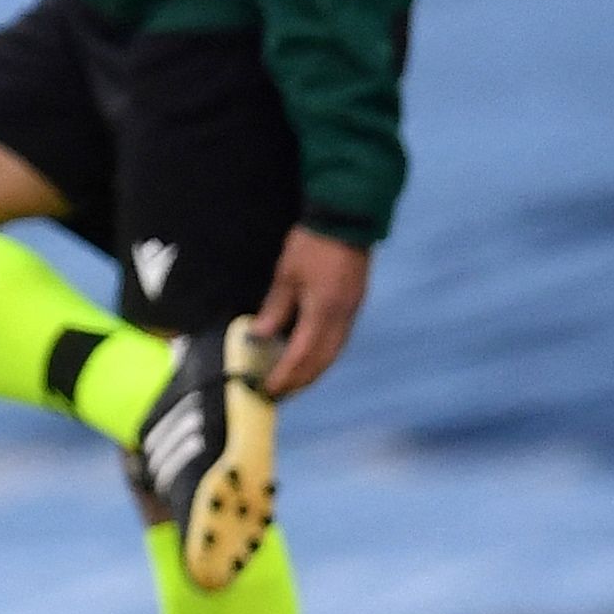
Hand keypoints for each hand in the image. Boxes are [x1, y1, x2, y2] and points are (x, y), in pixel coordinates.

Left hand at [251, 229, 368, 396]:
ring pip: (333, 353)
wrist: (347, 221)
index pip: (302, 355)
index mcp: (323, 311)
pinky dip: (322, 355)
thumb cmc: (312, 244)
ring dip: (313, 371)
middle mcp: (342, 318)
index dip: (285, 375)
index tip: (268, 389)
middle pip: (322, 361)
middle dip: (300, 381)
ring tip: (291, 381)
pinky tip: (308, 358)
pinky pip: (338, 341)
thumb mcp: (287, 275)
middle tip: (278, 393)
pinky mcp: (353, 306)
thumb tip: (259, 336)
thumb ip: (275, 309)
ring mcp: (351, 313)